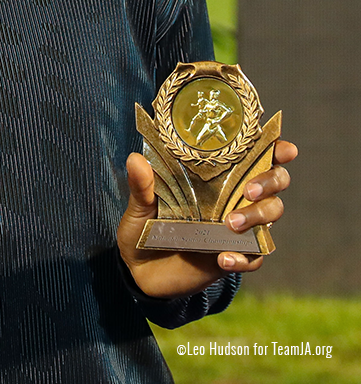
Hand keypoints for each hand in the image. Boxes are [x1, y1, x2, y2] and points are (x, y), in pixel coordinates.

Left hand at [116, 140, 296, 298]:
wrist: (139, 271)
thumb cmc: (143, 227)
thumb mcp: (139, 205)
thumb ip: (141, 185)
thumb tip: (136, 159)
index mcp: (213, 177)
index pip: (251, 156)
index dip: (274, 150)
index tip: (283, 149)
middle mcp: (231, 197)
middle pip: (274, 183)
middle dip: (271, 181)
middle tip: (249, 189)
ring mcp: (236, 228)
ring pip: (270, 215)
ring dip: (258, 216)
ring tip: (231, 223)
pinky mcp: (234, 255)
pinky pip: (255, 256)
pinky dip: (245, 258)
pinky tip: (223, 258)